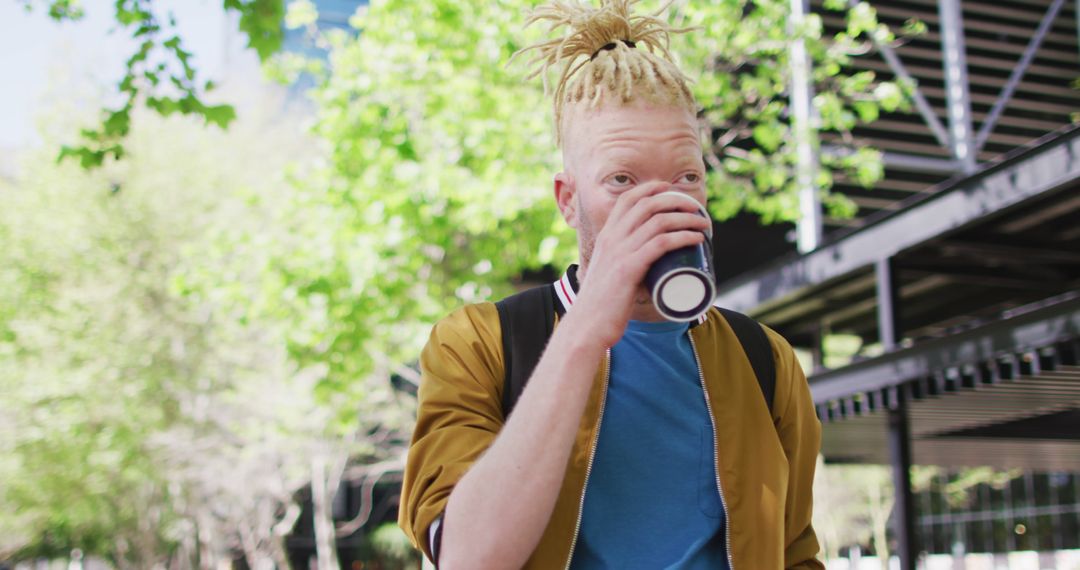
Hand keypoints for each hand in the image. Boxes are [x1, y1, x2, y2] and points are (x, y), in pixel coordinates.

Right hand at [570, 182, 709, 346]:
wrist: (588, 324)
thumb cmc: (602, 303)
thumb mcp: (610, 272)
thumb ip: (627, 264)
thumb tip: (653, 268)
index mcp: (606, 236)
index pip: (628, 199)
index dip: (651, 189)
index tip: (671, 190)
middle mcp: (611, 238)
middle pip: (648, 205)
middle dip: (676, 200)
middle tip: (695, 208)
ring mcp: (620, 252)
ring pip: (659, 222)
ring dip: (686, 218)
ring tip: (703, 224)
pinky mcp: (629, 269)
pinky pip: (661, 244)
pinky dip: (682, 237)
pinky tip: (696, 239)